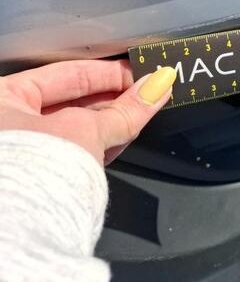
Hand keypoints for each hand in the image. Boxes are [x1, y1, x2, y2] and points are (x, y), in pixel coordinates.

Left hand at [0, 60, 176, 164]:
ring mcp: (21, 151)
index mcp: (2, 99)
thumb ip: (127, 109)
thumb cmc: (30, 173)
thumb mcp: (88, 130)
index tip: (141, 75)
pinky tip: (121, 139)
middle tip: (149, 94)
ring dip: (112, 122)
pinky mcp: (38, 177)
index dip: (110, 74)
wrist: (21, 232)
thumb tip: (158, 86)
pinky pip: (75, 150)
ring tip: (140, 116)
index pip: (68, 74)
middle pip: (75, 101)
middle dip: (115, 99)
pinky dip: (100, 144)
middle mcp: (7, 124)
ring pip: (77, 127)